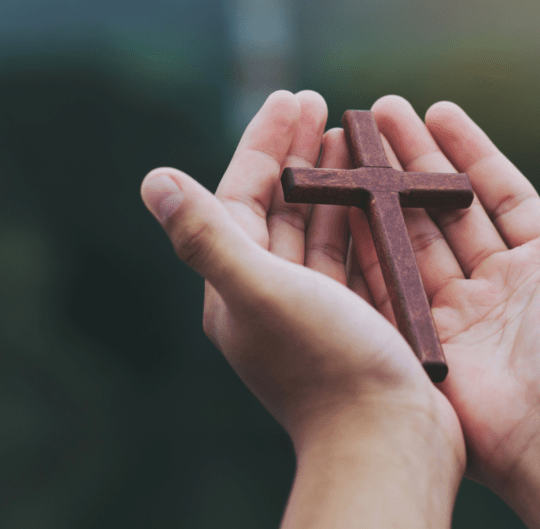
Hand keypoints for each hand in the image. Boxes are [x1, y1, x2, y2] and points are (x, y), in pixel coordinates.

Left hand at [141, 91, 463, 527]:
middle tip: (321, 104)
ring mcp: (313, 309)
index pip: (241, 196)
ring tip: (353, 137)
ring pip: (317, 227)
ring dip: (331, 181)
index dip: (263, 143)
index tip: (291, 96)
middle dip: (297, 154)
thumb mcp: (261, 293)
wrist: (387, 443)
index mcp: (236, 287)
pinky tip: (381, 192)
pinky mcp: (355, 320)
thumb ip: (206, 238)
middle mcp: (268, 295)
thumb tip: (153, 179)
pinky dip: (361, 217)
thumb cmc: (326, 366)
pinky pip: (352, 253)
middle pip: (279, 207)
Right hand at [354, 96, 539, 527]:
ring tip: (352, 143)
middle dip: (413, 158)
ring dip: (382, 189)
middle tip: (379, 111)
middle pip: (445, 206)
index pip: (497, 190)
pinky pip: (388, 278)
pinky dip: (365, 240)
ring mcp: (454, 311)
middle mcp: (495, 283)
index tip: (437, 109)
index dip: (468, 149)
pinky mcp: (419, 336)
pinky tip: (342, 199)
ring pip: (411, 235)